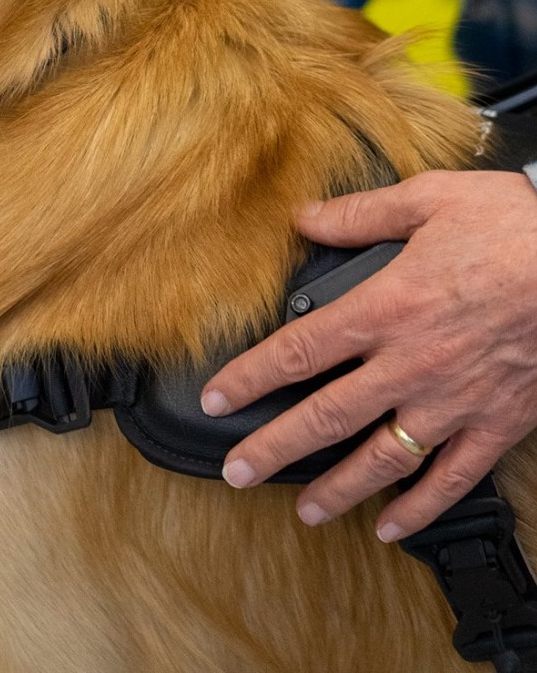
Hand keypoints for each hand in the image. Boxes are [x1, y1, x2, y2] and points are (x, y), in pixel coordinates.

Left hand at [200, 169, 536, 539]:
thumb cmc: (513, 226)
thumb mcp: (427, 199)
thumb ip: (359, 214)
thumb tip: (305, 218)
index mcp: (386, 307)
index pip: (299, 351)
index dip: (250, 377)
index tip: (217, 398)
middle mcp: (412, 363)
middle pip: (326, 416)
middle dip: (275, 447)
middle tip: (237, 470)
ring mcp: (454, 401)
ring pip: (383, 458)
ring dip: (338, 488)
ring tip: (304, 510)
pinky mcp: (497, 423)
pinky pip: (452, 478)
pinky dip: (421, 507)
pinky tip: (392, 525)